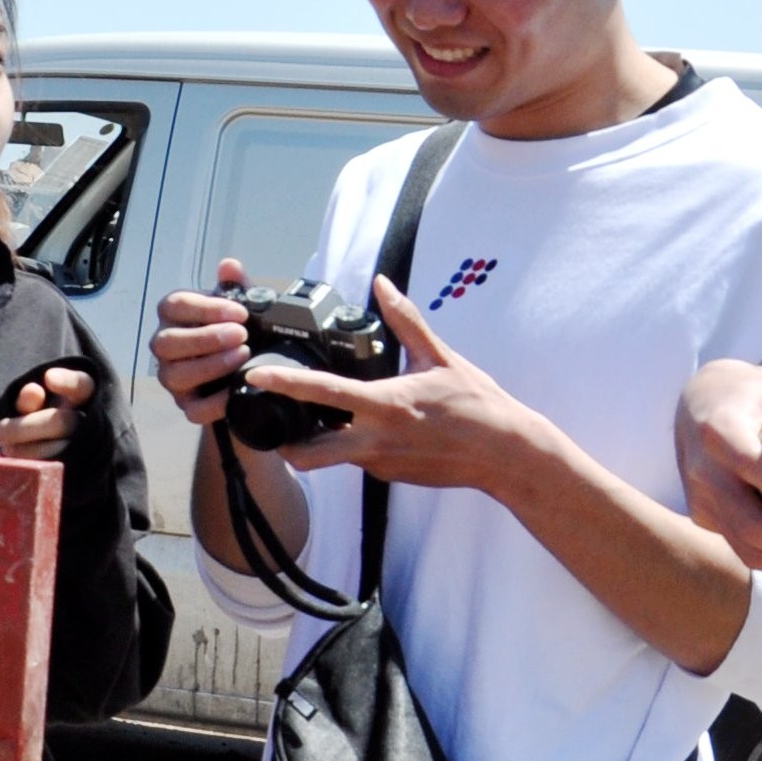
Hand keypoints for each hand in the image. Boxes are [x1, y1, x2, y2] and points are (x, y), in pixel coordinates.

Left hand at [0, 364, 90, 462]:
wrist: (57, 450)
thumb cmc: (40, 417)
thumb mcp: (34, 405)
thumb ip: (30, 398)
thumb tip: (31, 391)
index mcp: (81, 398)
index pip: (81, 385)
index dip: (67, 381)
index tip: (48, 377)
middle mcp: (88, 422)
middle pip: (61, 422)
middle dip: (23, 428)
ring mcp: (85, 449)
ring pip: (57, 450)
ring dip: (24, 451)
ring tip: (3, 448)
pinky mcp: (76, 471)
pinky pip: (52, 471)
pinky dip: (30, 467)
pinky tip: (14, 463)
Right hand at [152, 257, 258, 430]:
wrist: (249, 372)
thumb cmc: (238, 332)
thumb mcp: (241, 308)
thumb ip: (236, 288)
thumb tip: (229, 266)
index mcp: (174, 316)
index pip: (174, 306)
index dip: (205, 308)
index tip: (239, 312)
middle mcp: (165, 347)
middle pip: (166, 342)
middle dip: (205, 338)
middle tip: (241, 335)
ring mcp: (173, 378)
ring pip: (175, 375)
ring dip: (210, 365)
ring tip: (242, 356)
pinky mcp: (186, 406)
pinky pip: (193, 409)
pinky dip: (215, 402)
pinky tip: (236, 389)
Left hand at [251, 279, 539, 493]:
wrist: (503, 454)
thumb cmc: (476, 404)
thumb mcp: (439, 357)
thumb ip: (405, 321)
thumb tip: (383, 284)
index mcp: (386, 405)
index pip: (324, 394)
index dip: (286, 385)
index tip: (257, 377)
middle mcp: (376, 441)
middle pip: (309, 455)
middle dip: (284, 443)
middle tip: (273, 420)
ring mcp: (380, 463)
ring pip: (332, 458)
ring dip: (318, 442)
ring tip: (317, 419)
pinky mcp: (388, 476)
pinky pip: (358, 459)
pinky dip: (352, 444)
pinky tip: (368, 427)